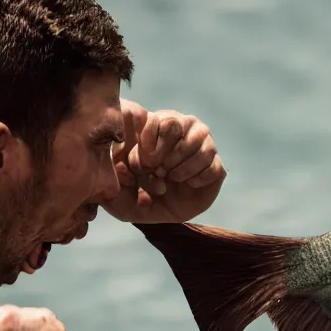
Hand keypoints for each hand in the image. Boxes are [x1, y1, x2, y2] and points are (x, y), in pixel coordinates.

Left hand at [103, 100, 226, 222]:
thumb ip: (113, 175)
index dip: (151, 145)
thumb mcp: (117, 188)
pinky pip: (213, 167)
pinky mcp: (217, 164)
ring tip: (173, 178)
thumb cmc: (136, 194)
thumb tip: (123, 163)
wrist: (162, 210)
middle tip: (159, 173)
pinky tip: (189, 184)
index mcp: (157, 122)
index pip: (159, 120)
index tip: (144, 166)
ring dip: (182, 170)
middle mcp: (183, 126)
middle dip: (165, 157)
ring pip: (200, 148)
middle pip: (178, 127)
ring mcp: (204, 143)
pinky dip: (197, 180)